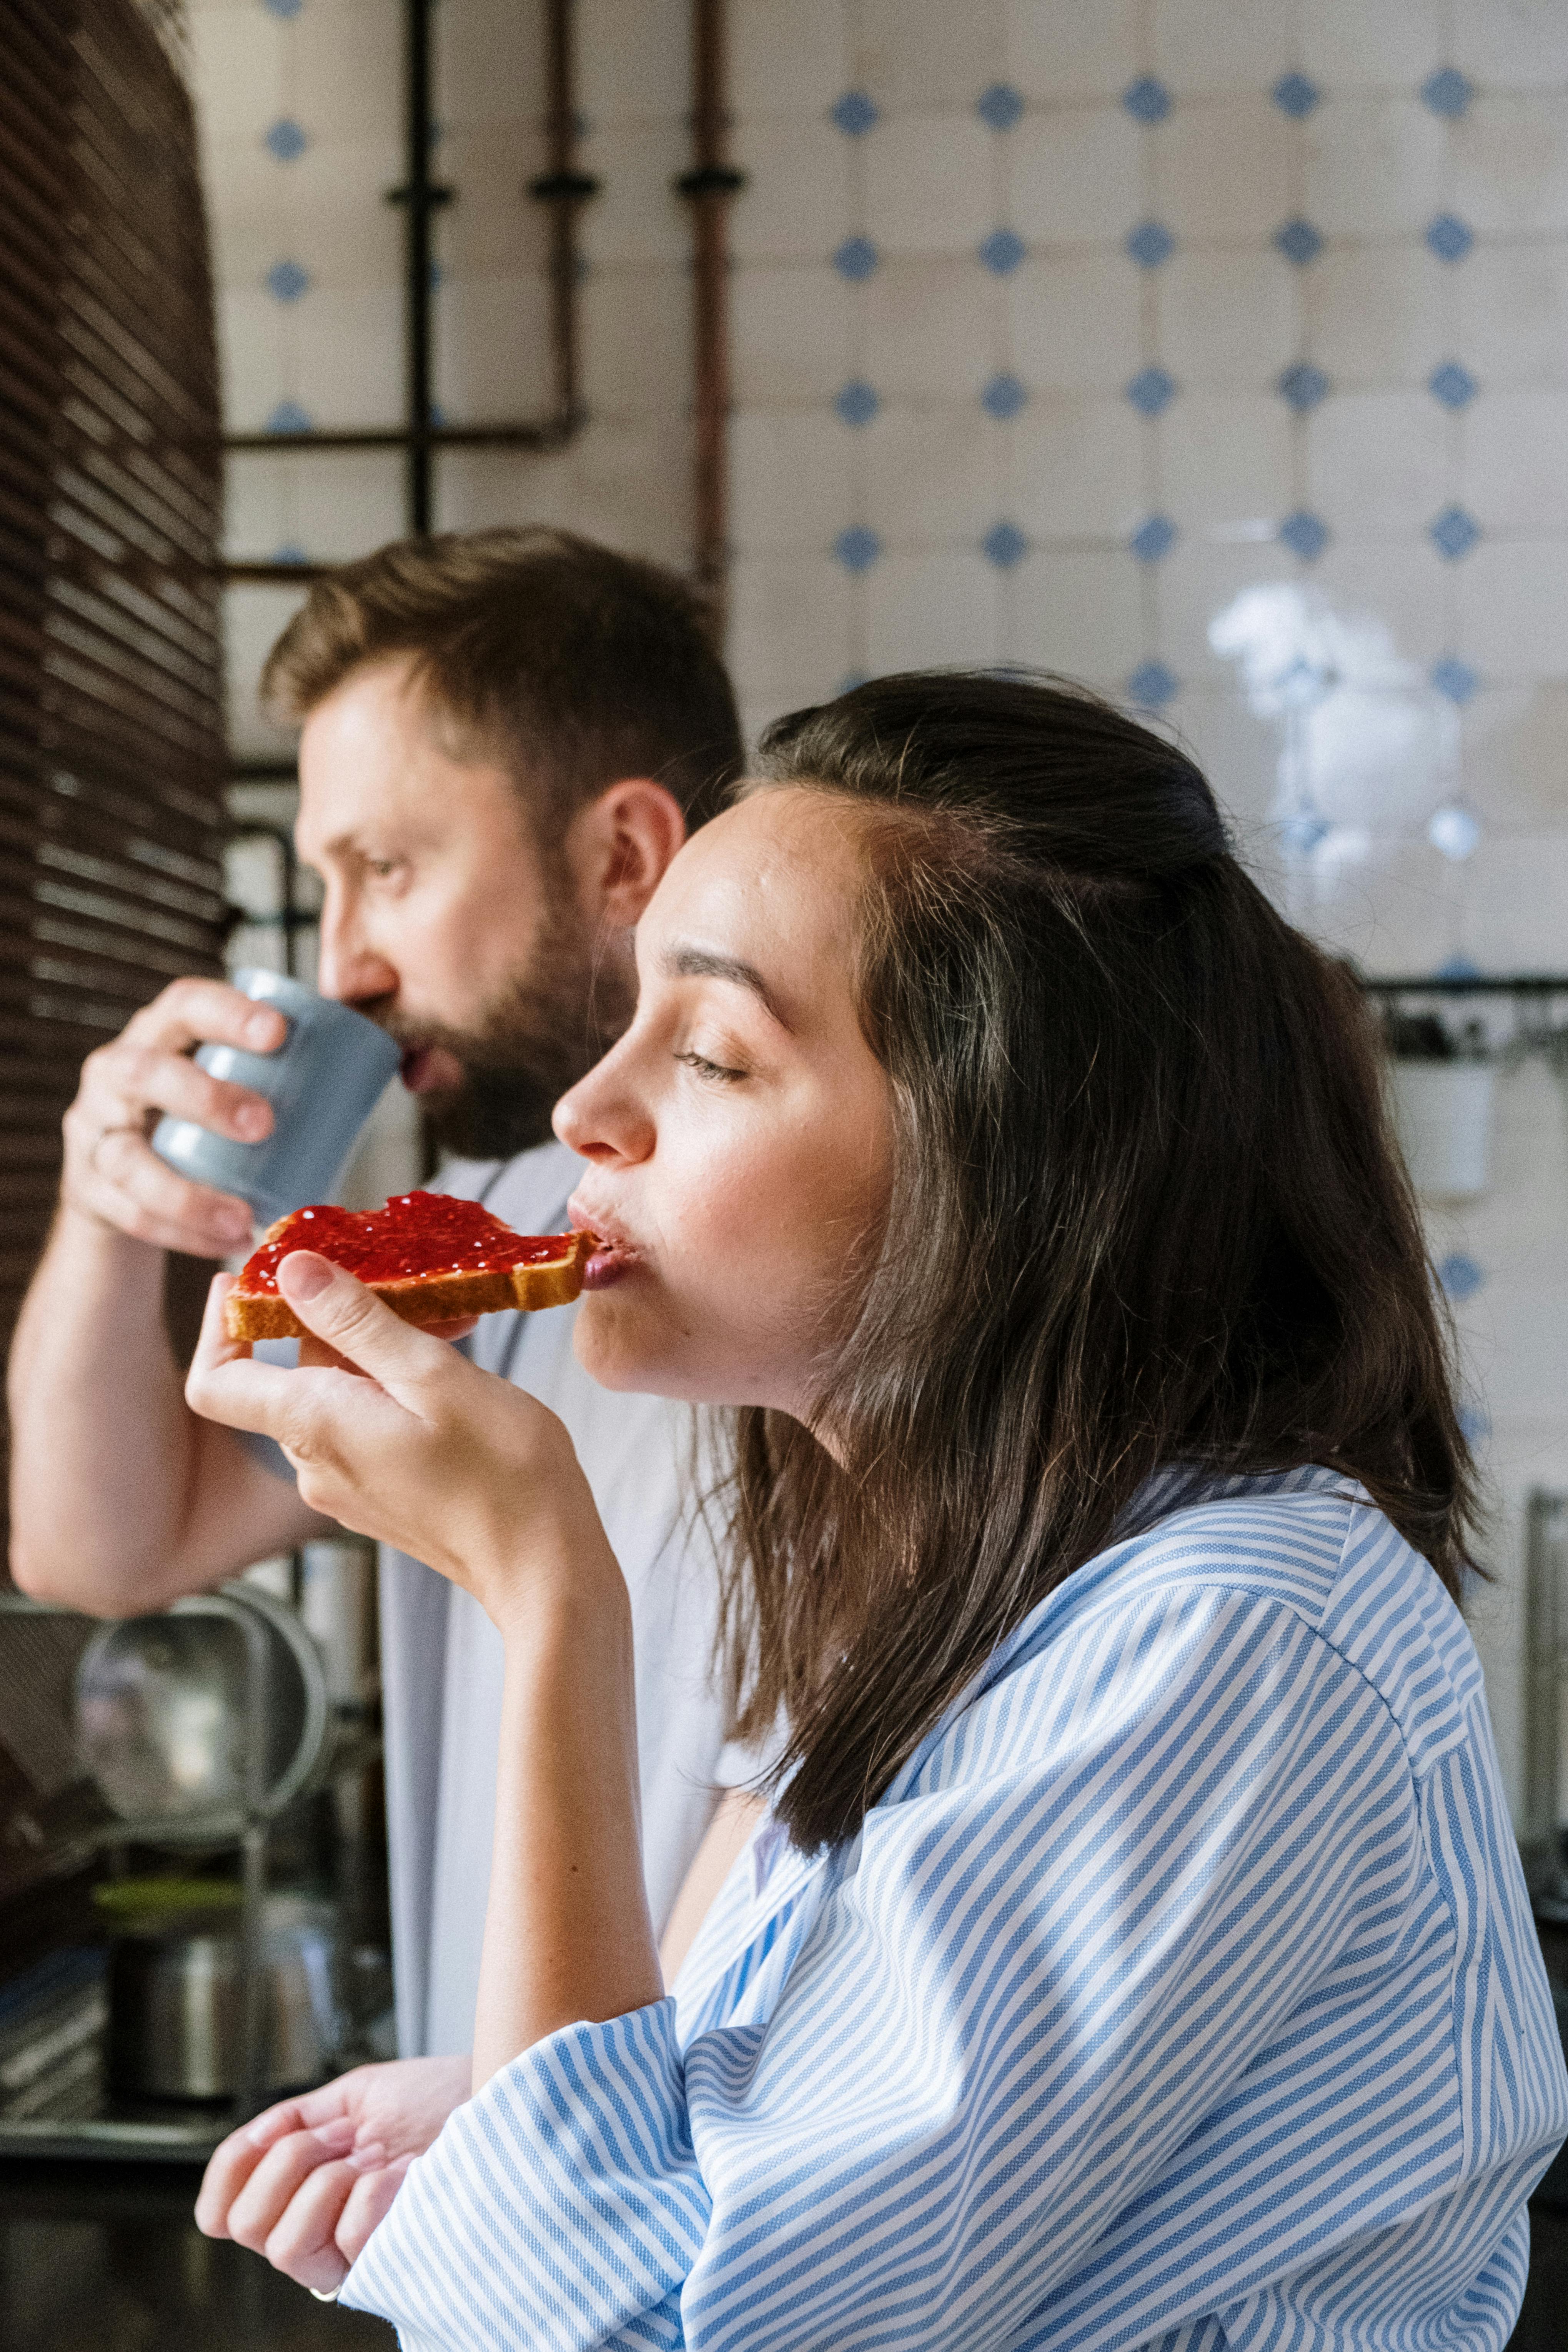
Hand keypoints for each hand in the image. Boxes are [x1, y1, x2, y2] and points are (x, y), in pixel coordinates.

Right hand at [61, 977, 286, 1256]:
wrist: (128, 1179)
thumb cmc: (210, 1122)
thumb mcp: (237, 1085)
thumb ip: (297, 1072)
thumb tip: (402, 1065)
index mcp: (161, 1036)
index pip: (185, 1005)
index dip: (227, 1012)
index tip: (279, 1032)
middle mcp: (116, 1074)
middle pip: (145, 1072)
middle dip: (205, 1096)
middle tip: (265, 1124)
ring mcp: (94, 1132)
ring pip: (126, 1157)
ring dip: (185, 1191)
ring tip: (242, 1215)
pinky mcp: (88, 1187)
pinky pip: (125, 1212)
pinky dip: (176, 1232)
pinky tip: (218, 1244)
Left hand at [184, 1251, 617, 1631]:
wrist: (543, 1567)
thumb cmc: (501, 1471)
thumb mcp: (431, 1373)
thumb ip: (356, 1320)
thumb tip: (293, 1270)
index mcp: (314, 1426)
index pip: (214, 1381)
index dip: (219, 1326)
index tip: (249, 1280)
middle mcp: (315, 1462)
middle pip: (285, 1376)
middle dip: (331, 1320)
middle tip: (397, 1279)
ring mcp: (346, 1486)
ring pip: (332, 1396)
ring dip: (374, 1350)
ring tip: (444, 1323)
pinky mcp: (379, 1497)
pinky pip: (362, 1426)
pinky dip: (390, 1387)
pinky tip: (448, 1370)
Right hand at [195, 2055, 470, 2292]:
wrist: (499, 2098)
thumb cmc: (437, 2100)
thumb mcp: (358, 2096)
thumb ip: (297, 2120)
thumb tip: (248, 2145)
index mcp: (300, 2194)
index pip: (222, 2211)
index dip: (226, 2173)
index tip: (273, 2131)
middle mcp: (318, 2236)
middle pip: (248, 2225)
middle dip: (287, 2162)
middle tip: (341, 2137)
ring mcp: (353, 2257)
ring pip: (287, 2244)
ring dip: (325, 2181)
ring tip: (372, 2159)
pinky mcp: (391, 2264)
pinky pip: (350, 2238)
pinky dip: (375, 2193)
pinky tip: (408, 2174)